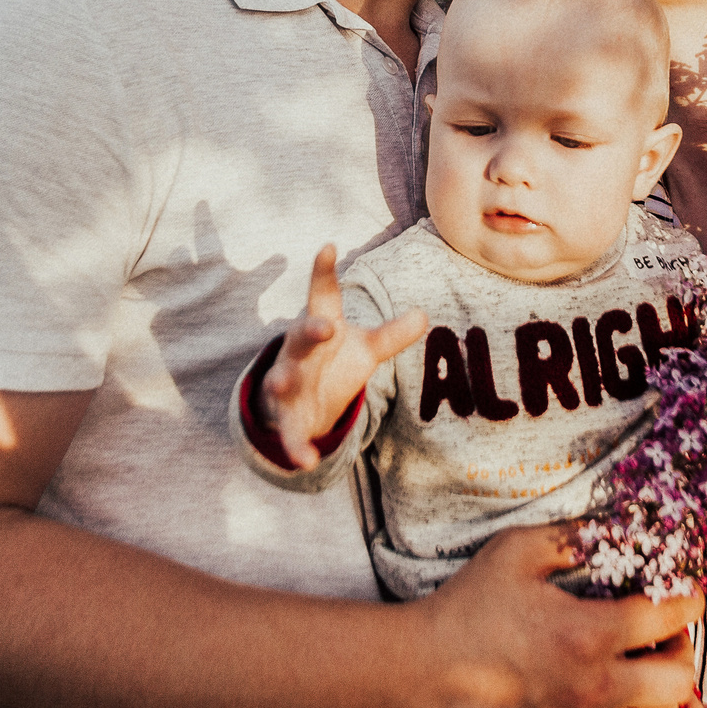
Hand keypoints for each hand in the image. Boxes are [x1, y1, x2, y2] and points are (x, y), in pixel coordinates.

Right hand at [256, 244, 425, 466]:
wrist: (297, 402)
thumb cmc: (331, 363)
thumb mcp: (365, 348)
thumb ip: (391, 335)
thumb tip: (424, 316)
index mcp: (320, 326)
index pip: (322, 296)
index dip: (323, 272)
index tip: (328, 246)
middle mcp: (299, 351)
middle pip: (301, 336)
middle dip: (311, 330)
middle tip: (325, 325)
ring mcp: (288, 384)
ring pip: (282, 380)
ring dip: (283, 381)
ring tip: (282, 382)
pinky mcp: (287, 418)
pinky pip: (290, 433)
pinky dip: (296, 447)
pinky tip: (307, 461)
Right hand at [419, 526, 705, 707]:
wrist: (424, 672)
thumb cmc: (468, 607)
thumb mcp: (518, 551)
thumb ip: (575, 537)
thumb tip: (620, 526)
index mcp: (588, 634)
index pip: (672, 618)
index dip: (688, 600)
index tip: (685, 593)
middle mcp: (595, 689)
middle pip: (680, 679)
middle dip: (681, 651)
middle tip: (664, 636)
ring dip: (664, 698)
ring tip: (646, 675)